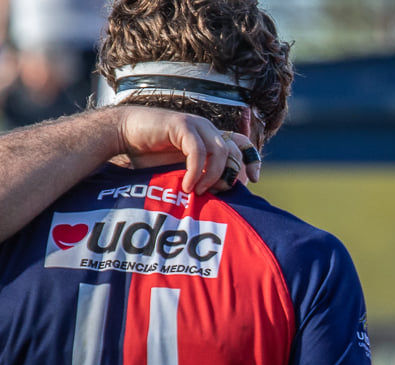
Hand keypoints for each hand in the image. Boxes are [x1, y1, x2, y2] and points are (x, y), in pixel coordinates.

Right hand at [114, 106, 261, 193]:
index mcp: (212, 138)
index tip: (254, 179)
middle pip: (235, 152)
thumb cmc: (152, 156)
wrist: (124, 136)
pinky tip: (187, 185)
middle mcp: (208, 129)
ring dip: (212, 175)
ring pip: (221, 152)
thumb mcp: (183, 170)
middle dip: (229, 176)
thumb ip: (204, 176)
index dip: (252, 160)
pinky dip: (196, 171)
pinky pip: (199, 151)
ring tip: (196, 191)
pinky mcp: (182, 125)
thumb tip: (223, 194)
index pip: (243, 144)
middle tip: (213, 193)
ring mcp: (196, 125)